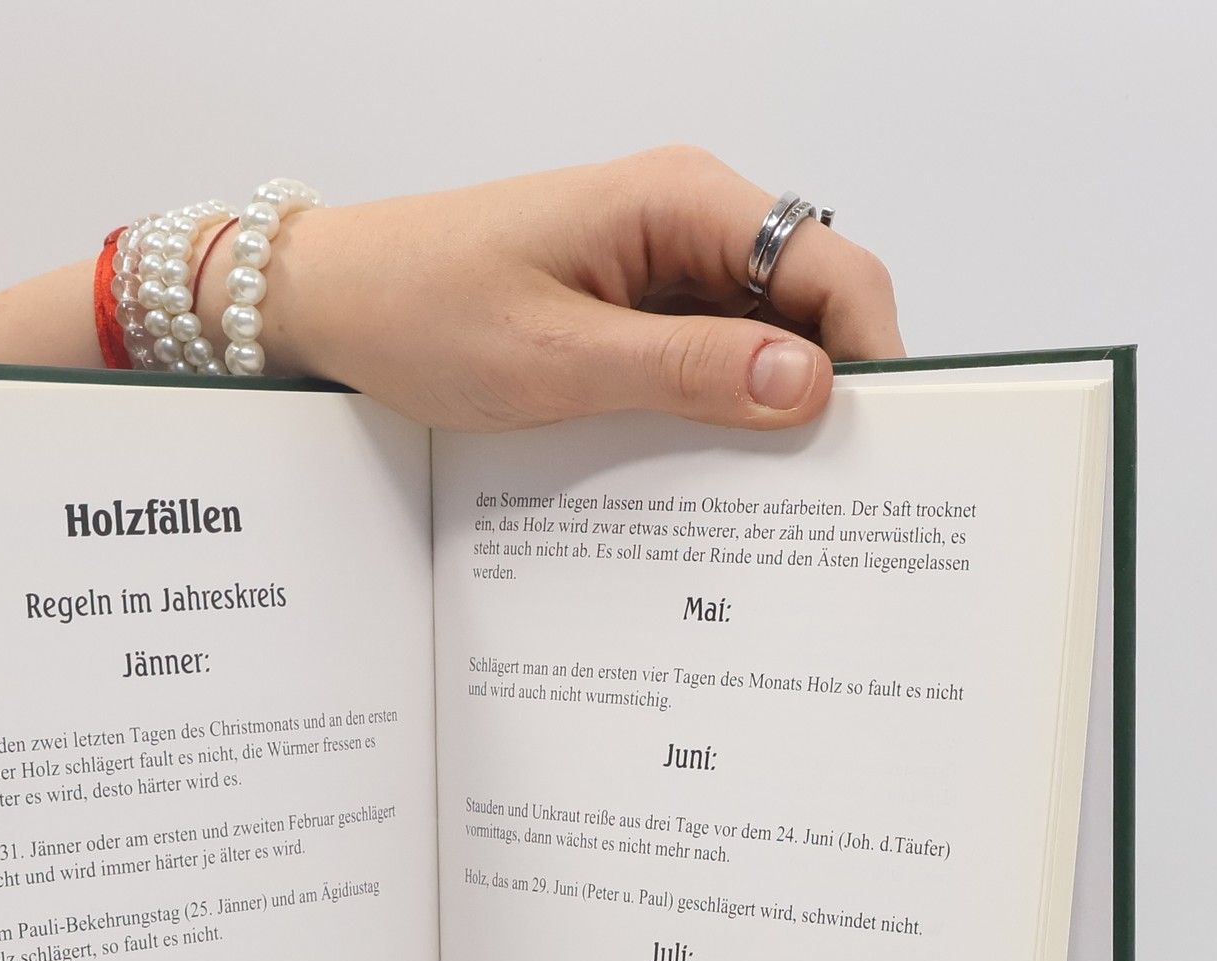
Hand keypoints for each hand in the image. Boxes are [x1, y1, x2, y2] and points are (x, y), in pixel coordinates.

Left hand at [232, 147, 901, 430]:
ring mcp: (658, 267)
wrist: (331, 301)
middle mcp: (685, 223)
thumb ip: (684, 374)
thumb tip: (807, 387)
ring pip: (759, 340)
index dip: (872, 354)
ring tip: (777, 501)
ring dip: (770, 411)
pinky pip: (704, 358)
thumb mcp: (555, 359)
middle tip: (835, 496)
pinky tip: (713, 474)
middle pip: (808, 305)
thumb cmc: (420, 310)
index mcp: (679, 203)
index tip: (885, 447)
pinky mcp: (630, 310)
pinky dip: (718, 412)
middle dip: (829, 391)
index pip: (831, 267)